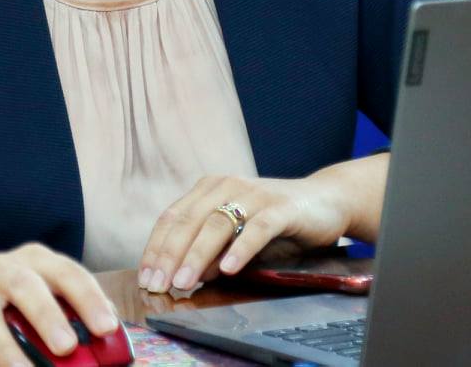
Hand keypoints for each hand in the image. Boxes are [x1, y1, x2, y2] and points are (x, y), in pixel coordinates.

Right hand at [0, 242, 118, 366]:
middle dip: (46, 316)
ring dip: (8, 351)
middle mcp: (1, 269)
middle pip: (23, 286)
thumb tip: (113, 339)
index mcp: (34, 260)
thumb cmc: (11, 302)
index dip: (88, 298)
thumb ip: (73, 312)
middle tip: (67, 347)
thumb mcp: (42, 294)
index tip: (108, 327)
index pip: (66, 272)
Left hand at [136, 172, 350, 295]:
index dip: (155, 248)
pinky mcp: (280, 207)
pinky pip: (256, 228)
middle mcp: (226, 185)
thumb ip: (210, 252)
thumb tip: (185, 275)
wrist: (325, 201)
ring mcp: (253, 194)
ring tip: (185, 282)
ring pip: (217, 224)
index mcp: (209, 189)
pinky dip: (240, 248)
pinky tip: (228, 269)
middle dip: (169, 256)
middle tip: (158, 286)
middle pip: (188, 221)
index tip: (145, 278)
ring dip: (197, 255)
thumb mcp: (236, 237)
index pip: (172, 218)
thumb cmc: (275, 221)